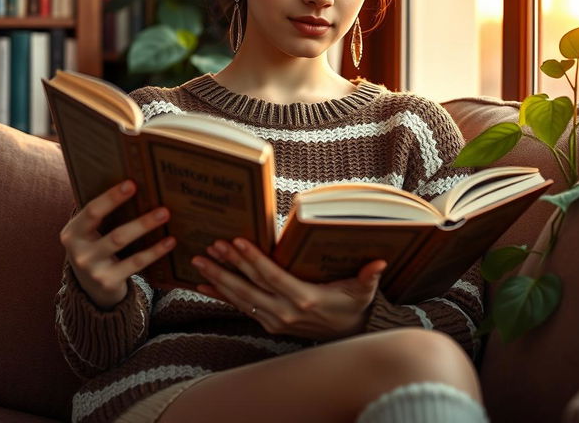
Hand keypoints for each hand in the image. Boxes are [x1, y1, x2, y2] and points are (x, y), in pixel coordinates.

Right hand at [59, 180, 175, 309]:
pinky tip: (170, 241)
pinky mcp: (108, 282)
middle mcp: (79, 251)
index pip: (92, 211)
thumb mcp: (90, 232)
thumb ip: (102, 213)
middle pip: (113, 232)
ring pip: (123, 245)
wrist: (89, 288)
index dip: (112, 197)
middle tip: (162, 205)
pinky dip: (154, 251)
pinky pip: (135, 263)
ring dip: (145, 228)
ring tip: (166, 215)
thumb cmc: (96, 247)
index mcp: (73, 232)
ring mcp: (93, 269)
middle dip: (138, 219)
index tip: (132, 183)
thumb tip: (134, 182)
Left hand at [192, 238, 385, 340]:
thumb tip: (379, 262)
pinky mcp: (268, 323)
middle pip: (249, 287)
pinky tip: (204, 287)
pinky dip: (221, 296)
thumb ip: (368, 276)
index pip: (272, 276)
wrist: (346, 336)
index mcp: (304, 298)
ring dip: (218, 280)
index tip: (236, 242)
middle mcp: (284, 312)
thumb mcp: (362, 291)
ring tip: (199, 263)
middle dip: (227, 267)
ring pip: (240, 299)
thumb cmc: (352, 306)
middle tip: (208, 249)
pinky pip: (240, 308)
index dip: (253, 259)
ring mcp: (274, 320)